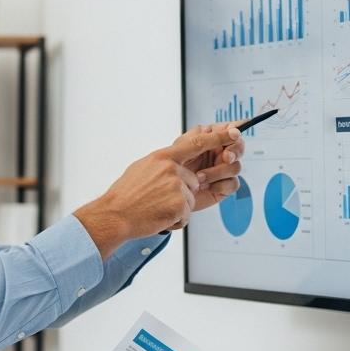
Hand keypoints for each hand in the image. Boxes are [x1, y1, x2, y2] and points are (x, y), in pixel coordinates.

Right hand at [73, 125, 241, 257]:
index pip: (196, 142)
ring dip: (177, 208)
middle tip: (157, 199)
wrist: (114, 216)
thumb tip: (178, 155)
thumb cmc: (126, 194)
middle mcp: (171, 169)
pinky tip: (158, 216)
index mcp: (163, 157)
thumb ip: (164, 160)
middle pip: (193, 181)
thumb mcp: (143, 167)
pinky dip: (174, 220)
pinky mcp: (180, 205)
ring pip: (190, 199)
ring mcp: (176, 186)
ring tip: (155, 207)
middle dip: (181, 193)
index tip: (235, 131)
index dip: (218, 136)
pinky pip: (187, 214)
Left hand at [178, 123, 245, 212]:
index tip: (234, 134)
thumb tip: (228, 130)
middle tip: (226, 157)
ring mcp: (222, 170)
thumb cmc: (170, 166)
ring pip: (235, 167)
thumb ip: (203, 137)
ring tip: (198, 177)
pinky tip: (204, 186)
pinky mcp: (223, 186)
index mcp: (210, 140)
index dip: (235, 131)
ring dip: (218, 172)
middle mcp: (219, 153)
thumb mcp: (182, 147)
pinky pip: (232, 184)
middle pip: (239, 147)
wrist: (165, 191)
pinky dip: (218, 185)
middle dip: (235, 151)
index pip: (230, 130)